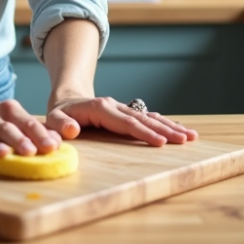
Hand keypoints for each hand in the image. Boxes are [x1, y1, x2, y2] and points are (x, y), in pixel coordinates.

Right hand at [0, 98, 62, 165]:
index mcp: (8, 110)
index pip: (27, 122)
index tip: (52, 146)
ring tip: (5, 154)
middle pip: (8, 129)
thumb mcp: (11, 118)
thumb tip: (57, 140)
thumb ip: (32, 128)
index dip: (40, 134)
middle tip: (32, 151)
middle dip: (20, 140)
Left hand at [45, 96, 198, 145]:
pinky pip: (149, 118)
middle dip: (165, 130)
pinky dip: (166, 124)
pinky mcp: (127, 113)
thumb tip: (72, 130)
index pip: (125, 123)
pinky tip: (181, 131)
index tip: (161, 142)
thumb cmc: (58, 115)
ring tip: (191, 136)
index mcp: (100, 108)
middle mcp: (115, 106)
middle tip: (185, 140)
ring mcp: (123, 108)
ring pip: (150, 117)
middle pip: (143, 119)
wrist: (65, 101)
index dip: (143, 133)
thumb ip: (60, 125)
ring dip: (171, 126)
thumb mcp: (53, 119)